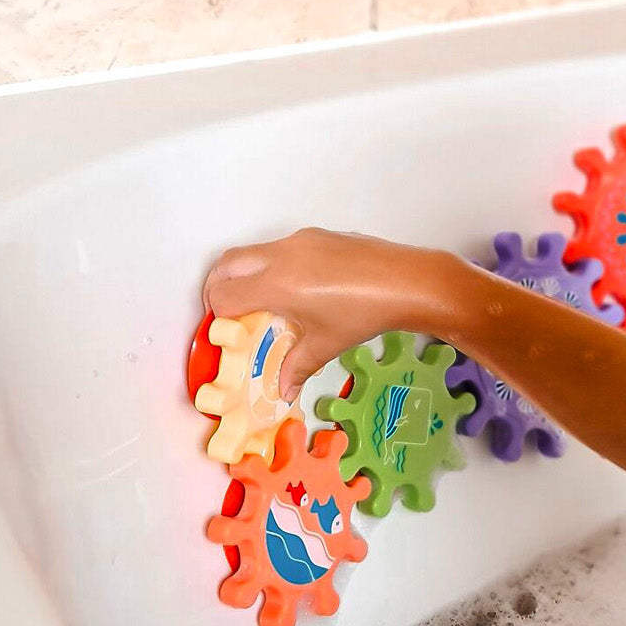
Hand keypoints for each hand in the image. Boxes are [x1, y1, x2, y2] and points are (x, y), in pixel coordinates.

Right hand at [202, 229, 461, 398]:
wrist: (406, 281)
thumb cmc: (365, 314)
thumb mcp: (326, 345)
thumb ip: (297, 367)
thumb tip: (283, 390)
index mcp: (277, 285)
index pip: (225, 294)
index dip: (219, 314)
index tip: (228, 329)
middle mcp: (281, 256)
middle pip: (227, 263)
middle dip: (218, 286)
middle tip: (228, 311)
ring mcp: (298, 241)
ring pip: (253, 252)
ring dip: (246, 273)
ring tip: (261, 302)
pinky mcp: (316, 235)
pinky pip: (280, 248)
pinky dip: (272, 265)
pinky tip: (297, 289)